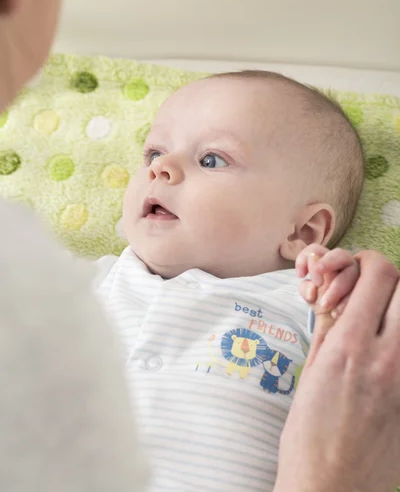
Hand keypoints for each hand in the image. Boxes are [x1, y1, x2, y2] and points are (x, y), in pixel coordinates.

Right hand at [274, 251, 399, 491]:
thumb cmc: (307, 435)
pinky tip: (383, 351)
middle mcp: (387, 356)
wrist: (330, 487)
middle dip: (386, 279)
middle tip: (367, 292)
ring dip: (397, 308)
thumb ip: (330, 327)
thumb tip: (338, 298)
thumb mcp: (310, 372)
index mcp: (350, 345)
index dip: (365, 262)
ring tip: (377, 321)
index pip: (378, 275)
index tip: (353, 272)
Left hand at [296, 244, 359, 317]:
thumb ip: (307, 289)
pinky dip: (346, 302)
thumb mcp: (311, 295)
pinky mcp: (366, 289)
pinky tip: (336, 313)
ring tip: (324, 305)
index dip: (305, 258)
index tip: (300, 276)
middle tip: (317, 281)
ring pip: (351, 273)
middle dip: (327, 263)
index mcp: (326, 260)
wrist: (335, 321)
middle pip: (339, 254)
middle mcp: (343, 263)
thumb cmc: (322, 301)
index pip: (316, 250)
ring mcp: (357, 275)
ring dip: (336, 288)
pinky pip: (360, 292)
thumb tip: (312, 290)